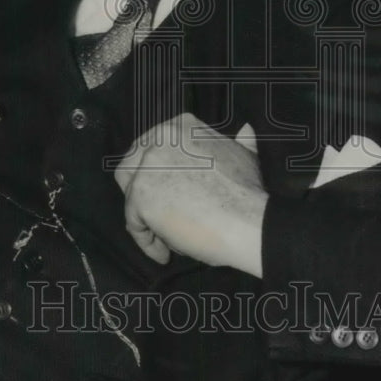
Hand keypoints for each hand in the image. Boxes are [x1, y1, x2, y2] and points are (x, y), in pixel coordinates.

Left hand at [114, 113, 267, 276]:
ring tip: (167, 237)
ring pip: (130, 193)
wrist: (251, 222)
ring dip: (144, 217)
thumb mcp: (245, 156)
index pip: (152, 147)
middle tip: (163, 217)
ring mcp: (147, 166)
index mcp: (182, 126)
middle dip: (144, 192)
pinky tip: (165, 253)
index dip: (159, 173)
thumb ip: (239, 142)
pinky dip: (146, 240)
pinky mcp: (140, 195)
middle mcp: (160, 138)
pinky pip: (133, 222)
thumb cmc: (249, 193)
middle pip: (134, 166)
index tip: (171, 192)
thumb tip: (246, 129)